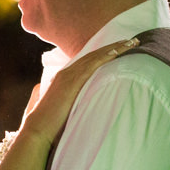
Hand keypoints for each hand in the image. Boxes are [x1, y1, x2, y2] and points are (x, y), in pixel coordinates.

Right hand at [20, 37, 138, 142]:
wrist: (38, 130)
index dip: (103, 54)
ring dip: (114, 48)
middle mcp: (66, 73)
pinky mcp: (72, 81)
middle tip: (131, 40)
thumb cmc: (49, 125)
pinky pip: (92, 65)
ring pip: (95, 57)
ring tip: (130, 42)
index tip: (119, 48)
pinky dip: (104, 56)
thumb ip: (66, 99)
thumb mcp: (59, 107)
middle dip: (113, 46)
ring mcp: (68, 75)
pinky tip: (116, 51)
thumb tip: (69, 98)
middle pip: (93, 55)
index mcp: (64, 78)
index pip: (88, 61)